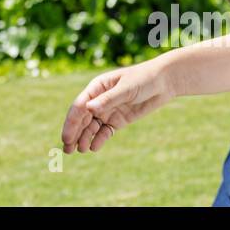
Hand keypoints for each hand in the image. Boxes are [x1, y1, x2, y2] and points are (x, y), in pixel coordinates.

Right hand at [61, 58, 176, 153]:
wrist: (163, 83)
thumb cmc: (143, 79)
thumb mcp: (126, 89)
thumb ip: (108, 99)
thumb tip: (88, 109)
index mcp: (96, 87)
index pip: (79, 106)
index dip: (71, 122)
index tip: (67, 137)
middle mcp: (99, 100)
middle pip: (82, 118)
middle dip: (73, 133)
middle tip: (66, 149)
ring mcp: (108, 111)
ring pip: (92, 127)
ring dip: (84, 138)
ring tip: (80, 151)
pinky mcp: (118, 120)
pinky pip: (105, 132)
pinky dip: (99, 140)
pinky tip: (93, 148)